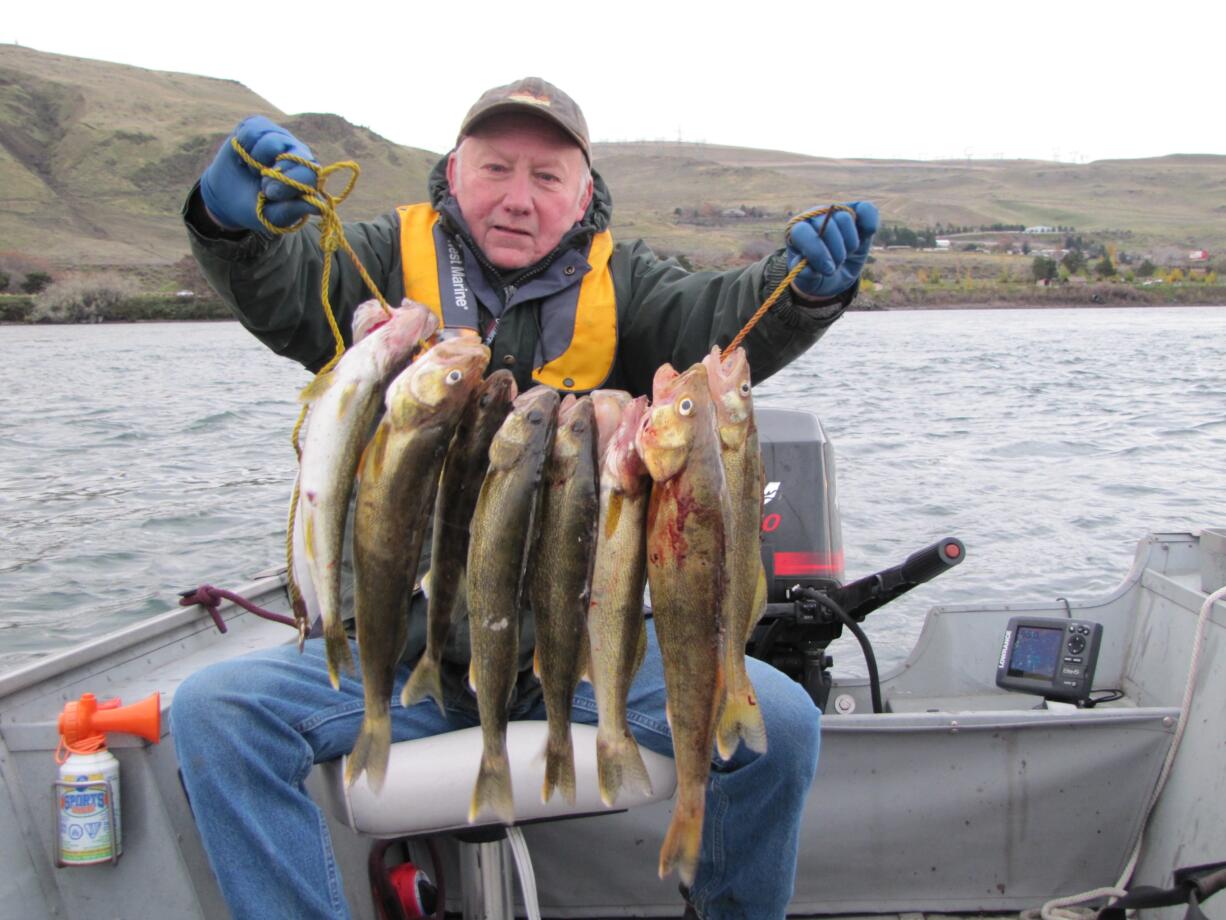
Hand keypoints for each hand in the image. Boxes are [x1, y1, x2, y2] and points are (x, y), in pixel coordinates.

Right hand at [200, 116, 320, 233]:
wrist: (227, 197)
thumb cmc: (256, 208)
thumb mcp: (272, 216)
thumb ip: (292, 210)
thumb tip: (320, 207)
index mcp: (307, 176)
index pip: (310, 172)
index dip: (288, 183)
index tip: (269, 194)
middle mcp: (297, 152)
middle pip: (291, 153)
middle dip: (270, 172)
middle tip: (261, 184)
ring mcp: (279, 137)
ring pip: (270, 140)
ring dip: (254, 159)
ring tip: (253, 170)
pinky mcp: (259, 126)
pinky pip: (251, 129)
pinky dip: (242, 145)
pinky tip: (243, 155)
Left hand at [786, 201, 879, 299]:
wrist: (836, 273)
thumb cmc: (818, 275)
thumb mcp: (809, 281)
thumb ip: (805, 275)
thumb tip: (807, 268)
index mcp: (797, 232)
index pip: (801, 232)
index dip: (816, 252)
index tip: (827, 270)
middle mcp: (815, 217)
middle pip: (827, 226)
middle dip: (836, 252)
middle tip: (837, 264)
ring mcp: (836, 212)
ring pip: (845, 219)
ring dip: (850, 244)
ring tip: (846, 254)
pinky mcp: (857, 212)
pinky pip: (866, 209)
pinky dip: (870, 223)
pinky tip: (867, 235)